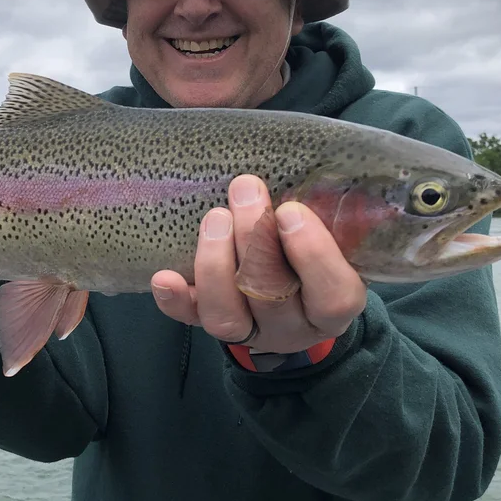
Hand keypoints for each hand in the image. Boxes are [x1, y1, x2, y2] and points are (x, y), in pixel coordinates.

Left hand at [151, 174, 367, 353]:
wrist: (293, 296)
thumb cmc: (314, 250)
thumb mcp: (337, 236)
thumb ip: (328, 212)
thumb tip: (318, 169)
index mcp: (332, 307)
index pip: (332, 296)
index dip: (312, 255)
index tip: (291, 210)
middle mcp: (292, 329)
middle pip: (271, 298)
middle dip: (253, 240)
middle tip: (244, 190)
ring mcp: (250, 331)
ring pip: (227, 316)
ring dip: (216, 264)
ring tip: (214, 218)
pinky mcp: (212, 324)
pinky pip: (190, 320)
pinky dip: (176, 300)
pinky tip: (164, 277)